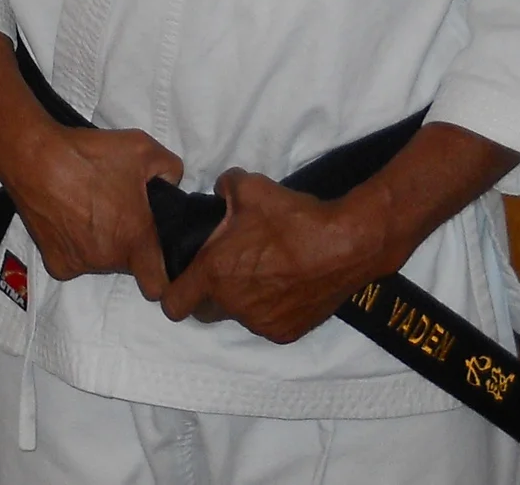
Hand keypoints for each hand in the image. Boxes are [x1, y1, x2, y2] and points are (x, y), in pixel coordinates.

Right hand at [0, 29, 181, 299]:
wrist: (35, 158)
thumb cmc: (91, 154)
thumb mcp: (144, 148)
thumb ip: (170, 170)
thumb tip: (171, 185)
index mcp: (135, 239)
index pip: (159, 284)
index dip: (164, 274)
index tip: (159, 258)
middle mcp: (109, 259)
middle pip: (128, 264)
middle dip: (129, 244)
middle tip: (119, 210)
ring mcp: (81, 264)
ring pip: (101, 261)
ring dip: (101, 243)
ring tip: (89, 208)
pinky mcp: (56, 263)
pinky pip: (75, 260)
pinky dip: (74, 245)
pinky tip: (69, 217)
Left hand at [159, 168, 387, 342]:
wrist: (346, 244)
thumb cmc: (292, 217)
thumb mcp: (250, 187)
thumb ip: (224, 188)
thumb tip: (221, 192)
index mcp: (215, 274)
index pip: (174, 304)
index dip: (173, 292)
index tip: (183, 278)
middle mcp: (233, 306)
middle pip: (204, 312)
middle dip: (208, 295)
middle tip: (227, 269)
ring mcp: (260, 324)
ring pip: (238, 316)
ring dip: (242, 300)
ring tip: (265, 273)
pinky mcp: (286, 333)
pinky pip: (266, 322)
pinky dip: (270, 308)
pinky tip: (286, 285)